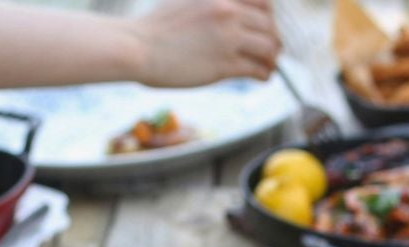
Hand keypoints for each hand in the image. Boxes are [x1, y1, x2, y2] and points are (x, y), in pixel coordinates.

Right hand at [130, 0, 279, 85]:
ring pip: (268, 47)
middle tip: (271, 51)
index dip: (268, 16)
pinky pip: (257, 68)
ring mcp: (228, 37)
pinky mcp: (224, 64)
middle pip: (268, 25)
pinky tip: (262, 77)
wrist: (136, 47)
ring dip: (272, 58)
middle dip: (273, 40)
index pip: (263, 1)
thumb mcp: (186, 1)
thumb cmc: (155, 27)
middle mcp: (228, 11)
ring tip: (269, 67)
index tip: (265, 26)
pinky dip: (264, 74)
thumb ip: (212, 5)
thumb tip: (228, 16)